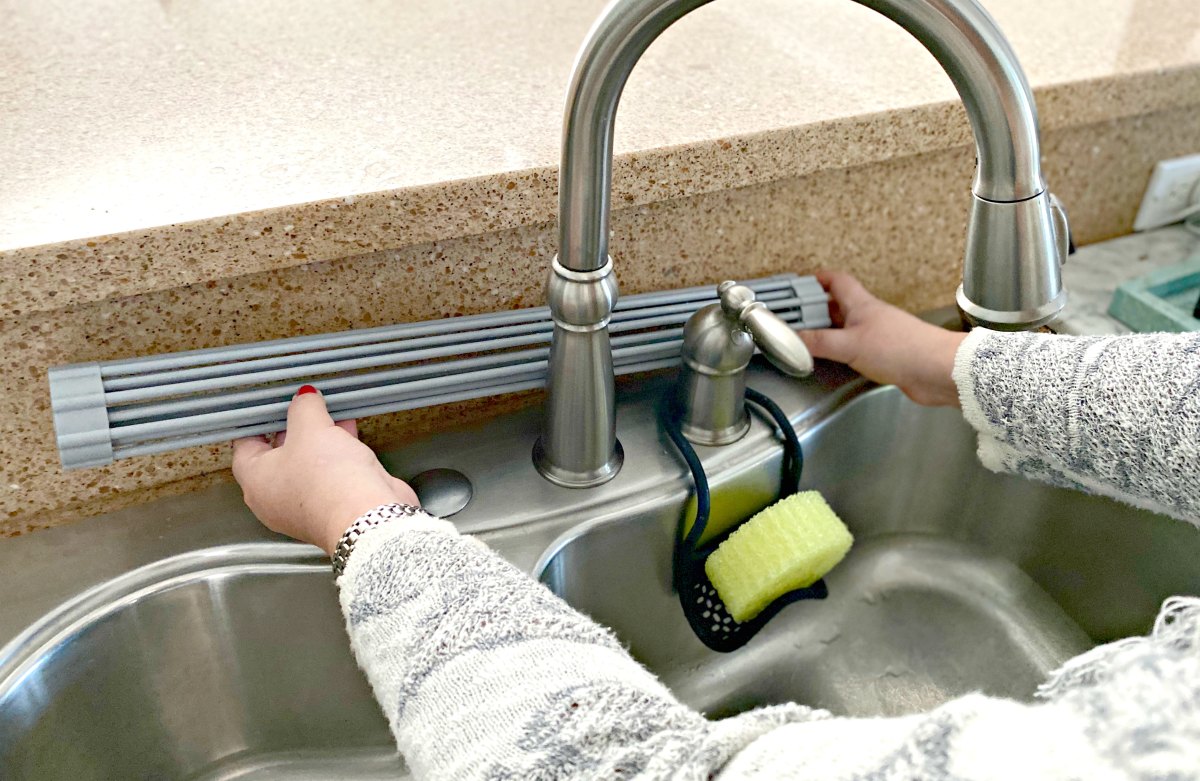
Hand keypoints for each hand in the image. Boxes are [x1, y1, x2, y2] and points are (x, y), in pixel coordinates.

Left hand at [232, 387, 419, 553]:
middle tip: (302, 406)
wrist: (366, 516)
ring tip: (330, 415)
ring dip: (320, 441)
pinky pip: (330, 475)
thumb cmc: (327, 482)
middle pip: (278, 455)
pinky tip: (349, 432)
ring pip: (307, 465)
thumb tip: (304, 398)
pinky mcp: (333, 507)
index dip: (256, 422)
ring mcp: (305, 505)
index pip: (245, 446)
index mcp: (256, 481)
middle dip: (294, 428)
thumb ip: (304, 408)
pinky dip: (338, 454)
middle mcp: (276, 499)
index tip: (268, 406)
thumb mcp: (310, 428)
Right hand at [798, 271, 965, 406]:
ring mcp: (878, 335)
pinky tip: (835, 359)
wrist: (936, 370)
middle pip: (839, 304)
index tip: (801, 284)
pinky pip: (856, 347)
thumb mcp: (850, 344)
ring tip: (808, 337)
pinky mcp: (884, 354)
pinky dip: (842, 350)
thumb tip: (794, 338)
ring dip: (829, 330)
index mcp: (861, 305)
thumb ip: (819, 342)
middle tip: (796, 315)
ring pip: (847, 326)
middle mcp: (869, 316)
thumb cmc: (901, 348)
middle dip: (817, 308)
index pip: (837, 281)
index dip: (818, 279)